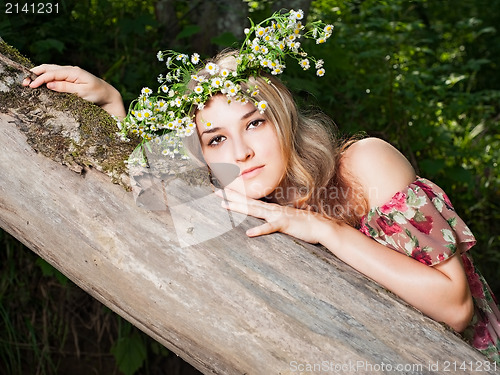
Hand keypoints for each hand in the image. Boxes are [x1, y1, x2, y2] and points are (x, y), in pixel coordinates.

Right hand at [22, 64, 125, 118]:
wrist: (108, 95)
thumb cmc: (97, 94)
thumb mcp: (82, 92)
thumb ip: (66, 88)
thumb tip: (49, 84)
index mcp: (74, 72)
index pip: (52, 73)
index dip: (40, 79)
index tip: (31, 86)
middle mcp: (71, 69)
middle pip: (48, 68)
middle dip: (35, 74)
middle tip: (24, 82)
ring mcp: (70, 72)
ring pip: (50, 70)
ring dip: (38, 74)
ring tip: (28, 81)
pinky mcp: (70, 77)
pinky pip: (55, 74)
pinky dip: (45, 76)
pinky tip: (39, 81)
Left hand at [215, 188, 332, 243]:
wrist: (321, 227)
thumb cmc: (305, 225)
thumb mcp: (286, 220)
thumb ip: (276, 219)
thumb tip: (268, 219)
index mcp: (272, 208)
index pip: (251, 201)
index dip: (237, 196)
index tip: (224, 192)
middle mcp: (272, 209)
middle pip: (248, 202)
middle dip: (231, 196)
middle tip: (216, 192)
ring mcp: (278, 215)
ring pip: (254, 210)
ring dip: (239, 207)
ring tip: (224, 205)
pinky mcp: (284, 224)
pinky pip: (270, 227)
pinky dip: (260, 230)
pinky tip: (249, 233)